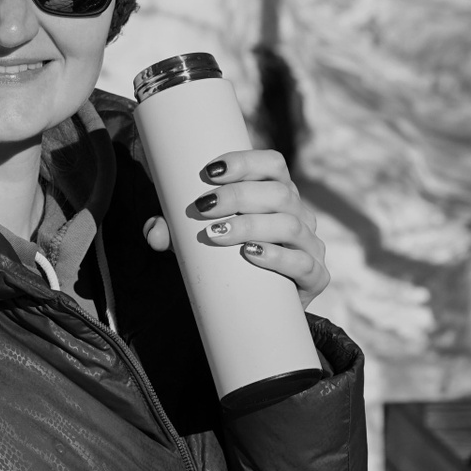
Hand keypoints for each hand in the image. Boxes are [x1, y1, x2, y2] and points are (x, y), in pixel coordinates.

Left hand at [142, 149, 329, 307]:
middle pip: (278, 192)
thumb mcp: (196, 241)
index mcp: (278, 193)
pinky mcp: (316, 277)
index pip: (273, 164)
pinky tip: (251, 254)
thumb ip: (173, 233)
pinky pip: (304, 264)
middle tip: (203, 207)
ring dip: (250, 226)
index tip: (209, 171)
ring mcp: (310, 245)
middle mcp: (299, 214)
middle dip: (238, 196)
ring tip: (215, 234)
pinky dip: (277, 257)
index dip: (245, 162)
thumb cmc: (227, 261)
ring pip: (289, 224)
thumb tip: (154, 233)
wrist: (257, 308)